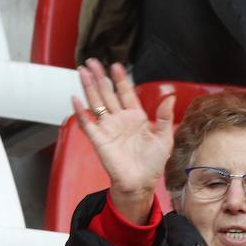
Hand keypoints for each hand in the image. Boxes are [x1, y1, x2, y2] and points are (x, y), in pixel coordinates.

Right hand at [71, 59, 174, 224]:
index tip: (116, 65)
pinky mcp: (99, 140)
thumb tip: (170, 96)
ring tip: (82, 71)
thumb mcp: (164, 138)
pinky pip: (87, 123)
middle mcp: (120, 120)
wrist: (141, 183)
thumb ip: (165, 116)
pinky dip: (80, 112)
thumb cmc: (153, 163)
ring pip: (96, 103)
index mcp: (136, 117)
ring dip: (89, 87)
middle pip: (107, 93)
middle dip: (100, 77)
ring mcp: (108, 128)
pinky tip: (75, 99)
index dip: (120, 79)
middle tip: (92, 61)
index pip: (126, 93)